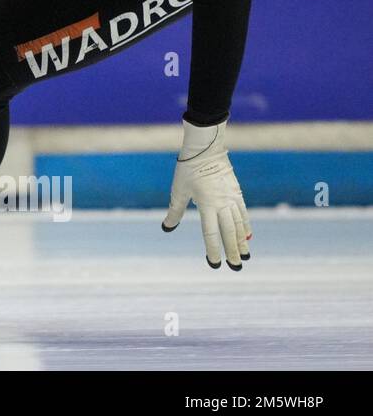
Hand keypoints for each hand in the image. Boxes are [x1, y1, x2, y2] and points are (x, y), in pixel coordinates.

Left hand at [162, 120, 252, 269]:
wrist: (206, 149)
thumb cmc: (188, 169)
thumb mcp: (178, 191)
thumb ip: (175, 211)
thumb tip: (167, 228)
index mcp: (206, 205)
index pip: (211, 234)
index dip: (213, 250)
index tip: (214, 264)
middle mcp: (222, 204)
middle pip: (229, 232)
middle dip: (233, 251)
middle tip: (236, 266)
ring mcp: (232, 198)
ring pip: (239, 224)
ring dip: (242, 241)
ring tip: (246, 255)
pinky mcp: (237, 192)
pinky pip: (243, 213)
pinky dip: (245, 225)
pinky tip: (248, 235)